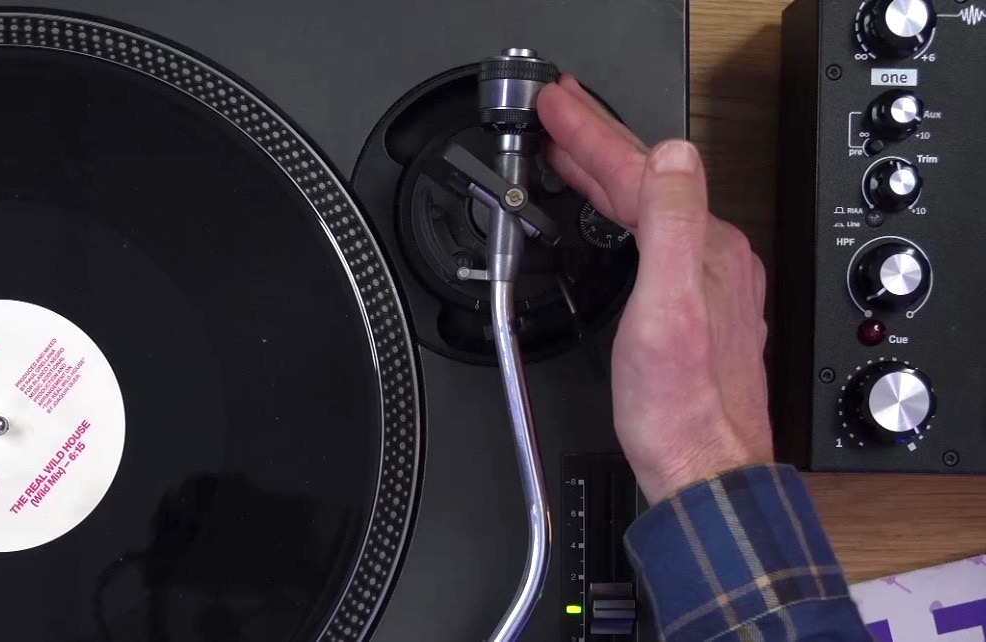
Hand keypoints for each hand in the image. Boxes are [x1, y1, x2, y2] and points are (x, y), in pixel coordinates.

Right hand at [538, 76, 773, 503]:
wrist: (702, 471)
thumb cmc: (680, 406)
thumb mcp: (669, 306)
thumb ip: (673, 221)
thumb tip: (674, 153)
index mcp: (705, 248)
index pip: (641, 171)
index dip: (591, 133)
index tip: (555, 104)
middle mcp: (713, 260)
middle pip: (648, 183)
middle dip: (597, 142)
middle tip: (557, 112)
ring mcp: (706, 285)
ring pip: (649, 210)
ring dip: (607, 174)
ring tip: (571, 152)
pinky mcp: (694, 310)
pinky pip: (652, 238)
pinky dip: (621, 214)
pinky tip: (609, 217)